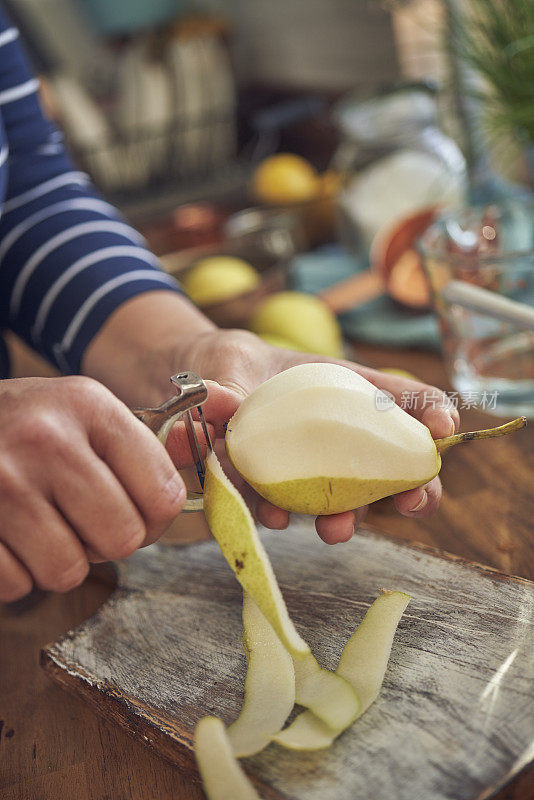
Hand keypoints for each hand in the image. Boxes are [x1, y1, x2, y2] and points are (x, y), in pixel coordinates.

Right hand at [0, 376, 195, 601]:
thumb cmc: (26, 423)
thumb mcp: (84, 411)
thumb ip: (147, 439)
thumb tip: (203, 447)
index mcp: (89, 407)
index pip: (163, 494)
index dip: (155, 517)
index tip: (137, 511)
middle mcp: (46, 439)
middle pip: (122, 539)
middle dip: (108, 542)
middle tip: (83, 521)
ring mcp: (2, 482)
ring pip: (68, 570)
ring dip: (61, 561)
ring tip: (43, 526)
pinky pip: (17, 584)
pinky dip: (17, 572)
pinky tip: (9, 536)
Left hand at [172, 329, 459, 544]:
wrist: (192, 395)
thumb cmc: (230, 365)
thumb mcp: (230, 359)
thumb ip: (228, 380)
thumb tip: (220, 399)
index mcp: (348, 391)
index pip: (407, 400)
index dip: (434, 414)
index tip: (444, 429)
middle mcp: (340, 436)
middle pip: (394, 464)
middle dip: (414, 488)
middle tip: (416, 502)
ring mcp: (313, 470)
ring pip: (349, 500)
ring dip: (349, 518)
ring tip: (336, 529)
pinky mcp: (276, 492)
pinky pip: (287, 509)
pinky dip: (282, 515)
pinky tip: (272, 517)